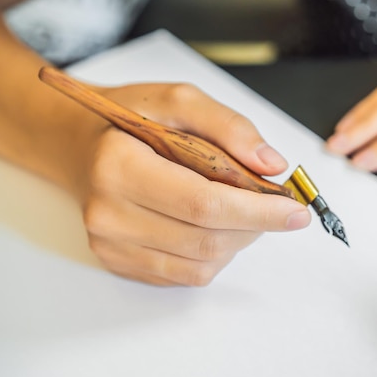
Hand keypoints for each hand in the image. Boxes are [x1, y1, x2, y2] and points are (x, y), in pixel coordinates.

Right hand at [72, 83, 309, 285]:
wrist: (81, 145)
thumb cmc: (131, 119)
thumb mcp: (179, 100)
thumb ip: (229, 126)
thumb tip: (272, 165)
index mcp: (120, 166)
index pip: (203, 203)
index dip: (257, 212)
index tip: (296, 211)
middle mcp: (109, 214)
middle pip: (206, 239)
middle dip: (255, 226)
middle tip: (275, 206)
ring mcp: (111, 245)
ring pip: (201, 265)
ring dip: (237, 242)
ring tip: (239, 210)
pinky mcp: (118, 263)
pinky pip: (185, 275)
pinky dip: (214, 254)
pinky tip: (213, 225)